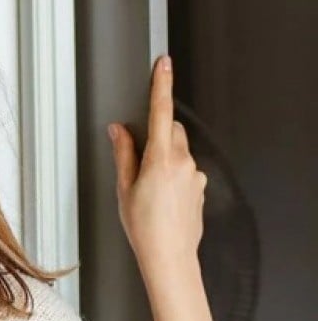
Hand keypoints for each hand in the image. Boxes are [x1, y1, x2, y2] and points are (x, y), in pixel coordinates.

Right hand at [108, 56, 207, 276]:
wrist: (170, 256)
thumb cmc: (144, 228)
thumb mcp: (124, 189)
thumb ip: (123, 154)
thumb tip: (119, 130)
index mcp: (161, 159)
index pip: (161, 112)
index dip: (162, 84)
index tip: (164, 64)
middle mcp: (183, 163)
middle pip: (172, 130)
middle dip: (157, 133)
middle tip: (138, 158)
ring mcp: (195, 175)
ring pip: (179, 150)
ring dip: (164, 157)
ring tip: (148, 188)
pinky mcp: (200, 187)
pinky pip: (185, 170)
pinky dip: (173, 174)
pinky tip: (161, 198)